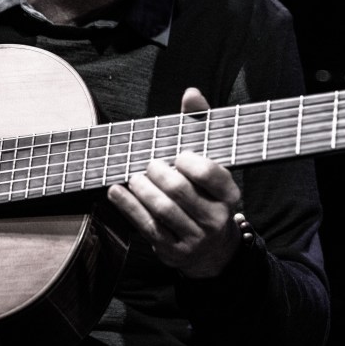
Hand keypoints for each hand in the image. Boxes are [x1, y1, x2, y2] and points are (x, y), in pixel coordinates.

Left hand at [107, 88, 241, 277]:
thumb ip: (199, 125)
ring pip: (163, 210)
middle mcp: (216, 219)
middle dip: (158, 173)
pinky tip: (116, 192)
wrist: (212, 250)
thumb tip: (191, 93)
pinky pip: (147, 227)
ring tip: (135, 177)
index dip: (189, 161)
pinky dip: (128, 207)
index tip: (178, 155)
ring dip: (142, 189)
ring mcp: (195, 239)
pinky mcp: (173, 252)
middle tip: (149, 164)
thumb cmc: (206, 195)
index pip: (210, 173)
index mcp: (229, 195)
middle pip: (180, 191)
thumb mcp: (210, 163)